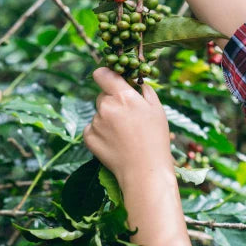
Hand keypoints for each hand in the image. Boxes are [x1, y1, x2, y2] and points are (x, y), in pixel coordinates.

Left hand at [83, 67, 172, 187]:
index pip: (103, 74)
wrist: (145, 171)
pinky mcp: (88, 137)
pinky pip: (92, 127)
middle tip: (126, 118)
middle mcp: (106, 106)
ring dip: (106, 118)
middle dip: (111, 102)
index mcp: (123, 96)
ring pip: (98, 113)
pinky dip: (99, 132)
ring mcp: (96, 122)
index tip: (109, 79)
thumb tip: (135, 80)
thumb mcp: (157, 109)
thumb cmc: (155, 139)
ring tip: (123, 134)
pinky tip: (114, 142)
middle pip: (102, 95)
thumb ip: (144, 89)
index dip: (105, 74)